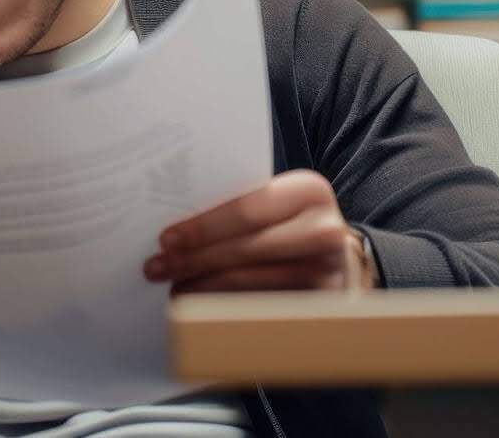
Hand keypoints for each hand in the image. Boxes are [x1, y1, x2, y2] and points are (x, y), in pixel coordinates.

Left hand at [143, 170, 374, 293]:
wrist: (341, 258)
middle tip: (157, 267)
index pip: (246, 209)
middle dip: (195, 259)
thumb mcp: (277, 206)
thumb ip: (241, 207)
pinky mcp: (322, 305)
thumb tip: (176, 229)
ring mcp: (327, 270)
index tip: (166, 239)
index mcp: (309, 190)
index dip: (202, 227)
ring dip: (204, 287)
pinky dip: (227, 308)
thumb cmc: (293, 225)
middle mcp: (325, 228)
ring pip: (250, 282)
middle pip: (245, 248)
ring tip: (173, 288)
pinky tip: (201, 307)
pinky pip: (262, 307)